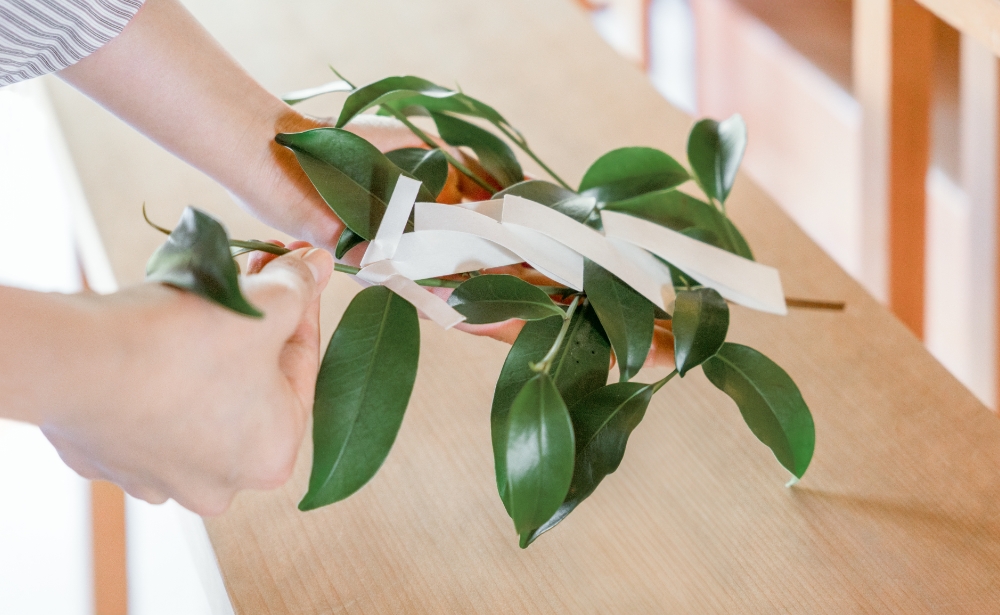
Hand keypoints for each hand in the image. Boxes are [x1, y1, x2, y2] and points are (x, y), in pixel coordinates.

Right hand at [39, 245, 333, 514]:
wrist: (76, 363)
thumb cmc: (186, 344)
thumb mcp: (268, 304)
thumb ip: (301, 286)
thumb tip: (318, 266)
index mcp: (273, 456)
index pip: (301, 366)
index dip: (300, 309)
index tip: (294, 271)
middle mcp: (220, 485)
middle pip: (251, 387)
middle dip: (252, 329)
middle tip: (248, 279)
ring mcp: (158, 479)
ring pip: (199, 399)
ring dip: (204, 352)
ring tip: (198, 304)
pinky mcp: (108, 460)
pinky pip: (145, 409)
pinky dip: (152, 372)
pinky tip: (147, 337)